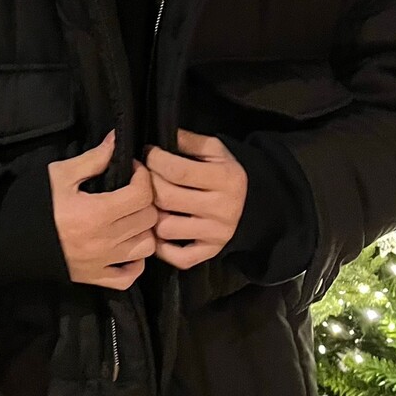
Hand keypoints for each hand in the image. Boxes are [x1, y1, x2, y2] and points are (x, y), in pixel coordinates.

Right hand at [48, 129, 158, 288]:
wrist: (9, 238)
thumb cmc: (35, 203)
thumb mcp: (60, 175)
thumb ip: (93, 159)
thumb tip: (117, 141)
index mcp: (97, 213)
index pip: (142, 194)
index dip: (143, 177)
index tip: (133, 170)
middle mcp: (104, 240)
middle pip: (149, 219)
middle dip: (146, 200)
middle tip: (132, 191)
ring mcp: (102, 262)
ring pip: (146, 247)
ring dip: (144, 230)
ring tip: (130, 218)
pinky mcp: (94, 277)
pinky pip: (129, 277)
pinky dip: (135, 263)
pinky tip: (126, 248)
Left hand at [144, 128, 247, 269]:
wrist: (252, 204)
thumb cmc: (224, 173)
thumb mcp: (214, 150)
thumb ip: (188, 141)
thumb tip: (157, 137)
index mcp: (225, 179)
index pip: (177, 171)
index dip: (154, 160)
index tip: (147, 153)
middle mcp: (223, 209)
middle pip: (166, 199)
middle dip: (148, 185)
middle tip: (143, 177)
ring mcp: (216, 234)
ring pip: (165, 228)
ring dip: (153, 215)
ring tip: (152, 204)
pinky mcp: (209, 253)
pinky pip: (177, 258)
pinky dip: (163, 248)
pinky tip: (160, 230)